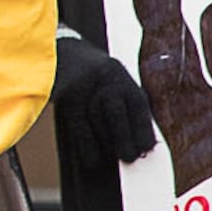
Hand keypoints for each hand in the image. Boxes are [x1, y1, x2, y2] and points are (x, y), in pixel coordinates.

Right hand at [54, 40, 159, 164]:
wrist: (63, 51)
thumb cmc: (97, 77)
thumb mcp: (116, 80)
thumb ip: (129, 105)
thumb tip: (145, 143)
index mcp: (121, 76)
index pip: (137, 106)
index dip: (143, 129)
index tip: (147, 148)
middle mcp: (104, 78)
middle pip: (116, 114)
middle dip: (124, 139)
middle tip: (129, 158)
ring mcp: (83, 86)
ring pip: (96, 120)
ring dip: (106, 143)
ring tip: (113, 156)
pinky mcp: (65, 96)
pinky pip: (78, 125)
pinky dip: (86, 146)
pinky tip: (93, 159)